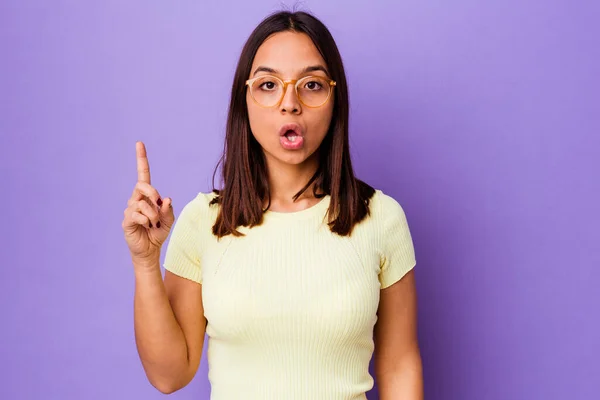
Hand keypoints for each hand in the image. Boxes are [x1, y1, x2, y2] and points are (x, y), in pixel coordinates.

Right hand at [122, 141, 174, 264]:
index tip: (139, 143)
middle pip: (143, 185)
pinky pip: (137, 215)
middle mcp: (136, 199)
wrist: (150, 250)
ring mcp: (129, 209)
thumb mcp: (168, 220)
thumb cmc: (158, 232)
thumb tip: (167, 199)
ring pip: (143, 203)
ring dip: (153, 214)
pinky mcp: (126, 220)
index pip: (143, 174)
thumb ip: (168, 209)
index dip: (141, 159)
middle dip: (153, 193)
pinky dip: (147, 221)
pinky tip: (147, 226)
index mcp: (147, 196)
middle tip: (159, 204)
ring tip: (153, 224)